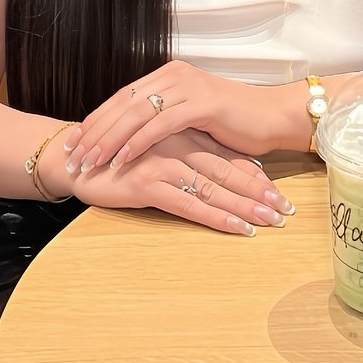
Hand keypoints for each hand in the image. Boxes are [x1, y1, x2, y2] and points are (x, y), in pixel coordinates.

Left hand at [62, 62, 296, 175]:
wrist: (274, 117)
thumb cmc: (235, 123)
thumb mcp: (192, 117)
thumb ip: (164, 118)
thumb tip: (131, 135)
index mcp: (169, 75)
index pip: (122, 97)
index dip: (96, 120)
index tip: (73, 141)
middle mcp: (175, 75)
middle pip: (123, 104)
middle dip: (94, 131)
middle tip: (72, 155)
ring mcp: (189, 87)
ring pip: (136, 114)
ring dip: (109, 140)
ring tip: (89, 161)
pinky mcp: (202, 104)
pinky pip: (160, 125)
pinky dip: (137, 143)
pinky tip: (121, 159)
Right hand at [62, 130, 294, 236]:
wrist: (73, 158)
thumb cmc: (116, 157)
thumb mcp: (155, 150)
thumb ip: (186, 155)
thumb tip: (222, 172)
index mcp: (182, 134)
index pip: (227, 155)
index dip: (255, 174)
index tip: (281, 193)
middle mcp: (178, 145)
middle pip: (228, 170)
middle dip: (260, 192)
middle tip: (288, 210)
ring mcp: (163, 163)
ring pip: (215, 187)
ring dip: (247, 205)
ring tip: (273, 221)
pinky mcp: (148, 183)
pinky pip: (191, 203)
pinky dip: (218, 216)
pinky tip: (238, 227)